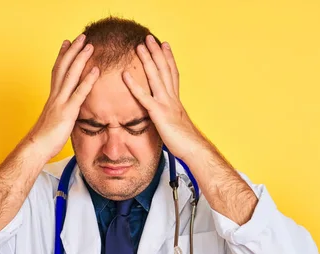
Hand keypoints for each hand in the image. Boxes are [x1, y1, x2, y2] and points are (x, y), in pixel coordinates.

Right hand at [26, 34, 99, 159]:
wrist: (36, 148)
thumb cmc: (44, 139)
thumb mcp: (54, 122)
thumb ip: (62, 113)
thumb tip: (68, 114)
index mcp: (52, 97)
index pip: (57, 71)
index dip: (62, 56)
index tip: (67, 43)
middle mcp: (55, 96)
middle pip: (63, 67)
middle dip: (72, 51)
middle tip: (80, 37)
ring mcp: (60, 103)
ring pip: (70, 75)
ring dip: (80, 59)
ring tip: (89, 46)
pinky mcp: (67, 112)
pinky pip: (79, 93)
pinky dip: (88, 80)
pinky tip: (96, 70)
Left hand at [122, 35, 204, 160]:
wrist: (194, 149)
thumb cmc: (186, 142)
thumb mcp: (177, 126)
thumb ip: (170, 118)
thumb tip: (167, 119)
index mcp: (176, 100)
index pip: (172, 74)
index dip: (168, 59)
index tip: (164, 45)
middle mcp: (172, 98)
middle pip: (164, 70)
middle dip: (156, 53)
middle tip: (149, 38)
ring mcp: (166, 104)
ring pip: (156, 77)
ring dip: (147, 60)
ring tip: (139, 47)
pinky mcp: (158, 113)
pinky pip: (143, 97)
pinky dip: (133, 85)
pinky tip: (125, 75)